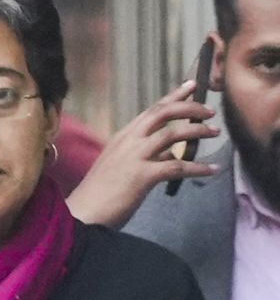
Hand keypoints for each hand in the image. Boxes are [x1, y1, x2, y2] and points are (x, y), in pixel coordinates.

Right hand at [66, 80, 220, 227]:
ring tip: (214, 133)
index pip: (151, 110)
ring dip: (197, 131)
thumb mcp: (121, 166)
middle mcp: (128, 141)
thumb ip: (147, 156)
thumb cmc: (99, 193)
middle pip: (162, 113)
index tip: (191, 85)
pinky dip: (198, 167)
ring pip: (172, 134)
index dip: (174, 96)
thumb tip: (171, 154)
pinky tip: (212, 169)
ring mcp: (134, 157)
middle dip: (189, 107)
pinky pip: (177, 167)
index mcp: (122, 137)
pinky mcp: (142, 176)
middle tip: (210, 111)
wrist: (83, 214)